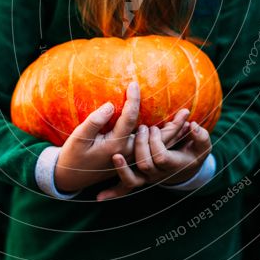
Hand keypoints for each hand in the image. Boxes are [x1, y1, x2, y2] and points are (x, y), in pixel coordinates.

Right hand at [54, 82, 189, 192]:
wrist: (71, 176)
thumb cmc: (73, 155)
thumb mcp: (79, 138)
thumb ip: (94, 121)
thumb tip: (110, 106)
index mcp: (115, 146)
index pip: (130, 119)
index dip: (133, 100)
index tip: (134, 84)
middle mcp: (127, 152)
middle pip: (154, 138)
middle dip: (171, 123)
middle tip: (187, 110)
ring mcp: (130, 157)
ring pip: (158, 147)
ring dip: (174, 133)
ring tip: (188, 121)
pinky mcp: (129, 158)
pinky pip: (153, 151)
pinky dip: (166, 141)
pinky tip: (176, 131)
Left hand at [96, 121, 211, 200]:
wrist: (187, 170)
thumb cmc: (194, 154)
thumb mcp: (202, 146)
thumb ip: (201, 136)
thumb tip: (193, 125)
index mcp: (173, 165)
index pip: (161, 156)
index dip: (156, 142)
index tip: (154, 127)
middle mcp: (158, 174)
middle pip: (145, 164)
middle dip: (141, 145)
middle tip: (142, 128)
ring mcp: (147, 178)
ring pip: (133, 181)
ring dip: (123, 169)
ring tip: (116, 156)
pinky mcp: (138, 178)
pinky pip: (125, 188)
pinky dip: (113, 193)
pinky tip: (99, 197)